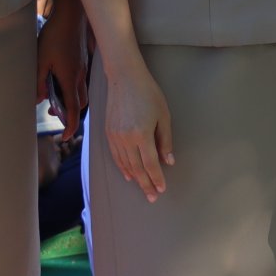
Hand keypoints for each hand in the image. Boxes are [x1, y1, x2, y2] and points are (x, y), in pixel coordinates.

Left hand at [36, 0, 89, 142]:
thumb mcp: (40, 59)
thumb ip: (40, 81)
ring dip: (71, 99)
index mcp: (70, 79)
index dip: (69, 125)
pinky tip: (60, 78)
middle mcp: (80, 76)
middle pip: (80, 103)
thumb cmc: (55, 36)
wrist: (72, 15)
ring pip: (82, 91)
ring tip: (55, 96)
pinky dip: (73, 87)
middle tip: (54, 112)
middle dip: (69, 113)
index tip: (64, 137)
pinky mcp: (83, 60)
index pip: (73, 109)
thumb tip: (40, 99)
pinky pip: (81, 80)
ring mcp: (83, 67)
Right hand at [103, 58, 174, 201]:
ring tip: (143, 188)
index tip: (161, 189)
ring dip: (135, 178)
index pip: (150, 164)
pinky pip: (115, 156)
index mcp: (141, 134)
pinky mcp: (108, 133)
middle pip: (136, 168)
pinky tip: (129, 175)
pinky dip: (122, 167)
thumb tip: (168, 161)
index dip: (156, 178)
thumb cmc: (149, 94)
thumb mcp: (163, 116)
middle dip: (145, 184)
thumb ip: (165, 140)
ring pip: (125, 164)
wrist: (124, 78)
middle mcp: (125, 139)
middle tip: (152, 196)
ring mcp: (114, 137)